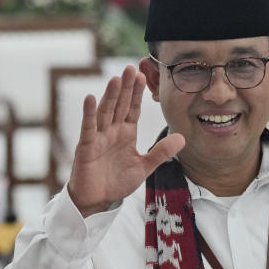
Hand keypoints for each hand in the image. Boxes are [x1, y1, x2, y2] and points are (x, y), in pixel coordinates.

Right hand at [67, 66, 184, 216]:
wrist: (97, 201)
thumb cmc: (116, 183)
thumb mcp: (143, 168)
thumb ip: (161, 153)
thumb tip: (182, 138)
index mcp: (126, 133)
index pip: (133, 109)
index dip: (138, 93)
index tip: (144, 75)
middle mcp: (112, 131)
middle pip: (120, 105)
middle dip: (126, 87)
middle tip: (132, 68)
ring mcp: (98, 137)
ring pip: (106, 112)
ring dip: (111, 95)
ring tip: (117, 78)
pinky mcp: (87, 147)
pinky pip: (88, 128)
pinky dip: (88, 113)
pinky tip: (90, 98)